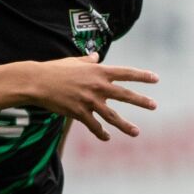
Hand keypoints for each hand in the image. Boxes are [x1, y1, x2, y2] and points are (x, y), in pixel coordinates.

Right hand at [32, 53, 158, 140]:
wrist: (37, 82)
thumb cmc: (55, 69)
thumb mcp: (74, 61)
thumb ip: (87, 60)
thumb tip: (96, 56)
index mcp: (99, 71)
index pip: (126, 73)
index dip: (142, 76)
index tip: (156, 79)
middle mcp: (98, 86)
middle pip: (125, 95)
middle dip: (141, 101)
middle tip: (154, 106)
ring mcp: (89, 100)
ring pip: (112, 116)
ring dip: (125, 125)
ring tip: (137, 132)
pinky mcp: (79, 113)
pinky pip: (94, 126)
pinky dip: (101, 133)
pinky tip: (107, 138)